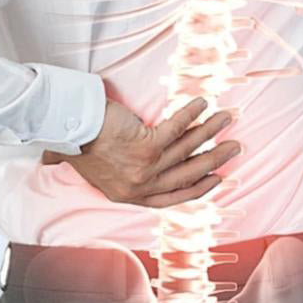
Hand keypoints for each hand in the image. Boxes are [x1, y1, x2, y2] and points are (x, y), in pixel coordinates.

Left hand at [40, 95, 239, 207]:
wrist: (68, 129)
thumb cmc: (78, 144)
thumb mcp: (97, 174)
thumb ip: (114, 178)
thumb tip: (118, 175)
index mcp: (132, 196)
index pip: (173, 197)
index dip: (198, 188)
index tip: (217, 178)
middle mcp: (141, 186)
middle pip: (188, 175)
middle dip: (215, 161)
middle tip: (234, 149)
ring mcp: (145, 168)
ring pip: (187, 150)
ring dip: (210, 133)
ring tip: (226, 120)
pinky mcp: (145, 146)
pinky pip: (176, 129)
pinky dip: (191, 115)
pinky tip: (202, 105)